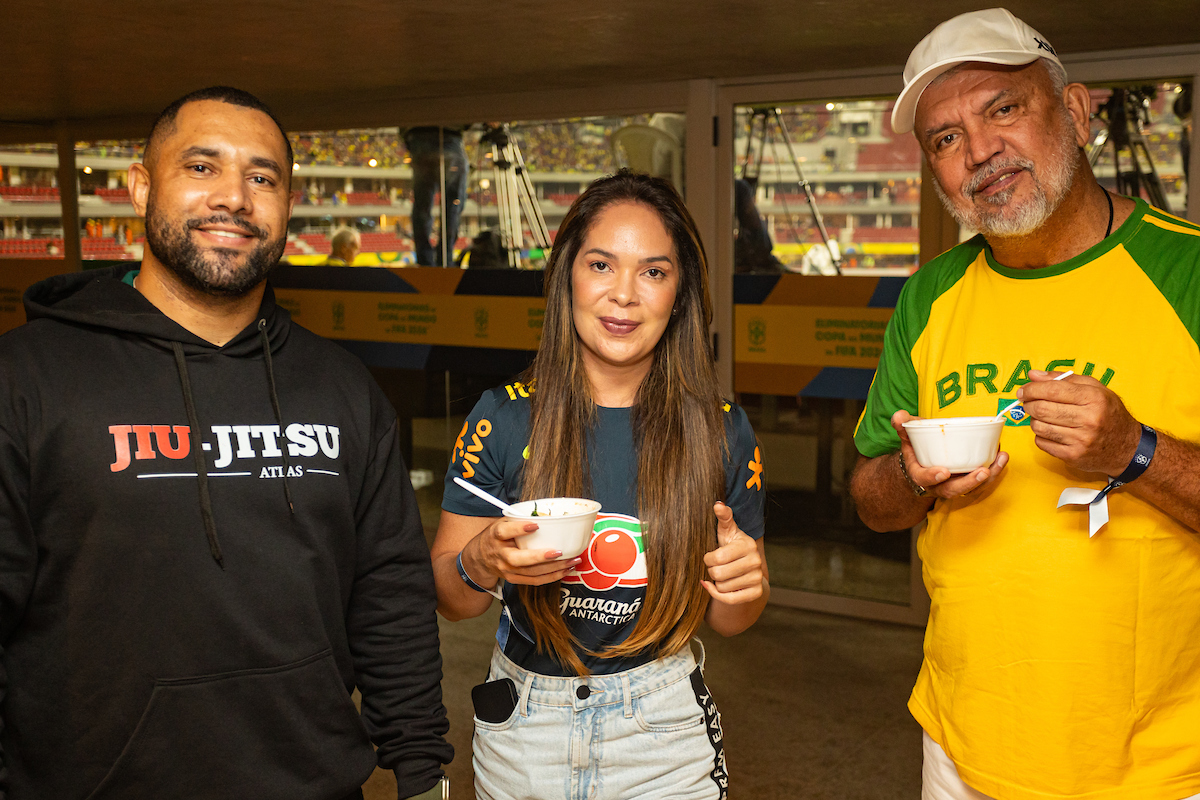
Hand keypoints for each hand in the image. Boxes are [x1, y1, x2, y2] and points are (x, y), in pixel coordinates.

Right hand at [462, 518, 582, 587]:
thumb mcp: (502, 523)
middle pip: (518, 559)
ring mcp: (507, 570)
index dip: (519, 529)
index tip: (535, 525)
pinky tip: (565, 570)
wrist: (479, 559)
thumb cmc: (496, 538)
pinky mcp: (514, 579)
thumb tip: (546, 512)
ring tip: (572, 561)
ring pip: (531, 573)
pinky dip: (553, 576)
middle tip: (558, 552)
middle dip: (540, 557)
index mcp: (496, 536)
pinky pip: (536, 581)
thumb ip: (519, 519)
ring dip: (554, 568)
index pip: (504, 531)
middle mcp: (500, 555)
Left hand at [702, 502, 763, 604]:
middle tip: (715, 566)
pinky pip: (730, 600)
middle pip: (718, 574)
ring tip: (722, 574)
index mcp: (748, 545)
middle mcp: (756, 562)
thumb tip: (718, 504)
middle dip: (711, 571)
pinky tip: (714, 587)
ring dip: (717, 582)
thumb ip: (723, 517)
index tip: (710, 556)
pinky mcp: (756, 593)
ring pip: (722, 587)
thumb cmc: (732, 547)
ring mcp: (757, 578)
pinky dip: (718, 595)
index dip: (708, 558)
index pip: (717, 557)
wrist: (748, 568)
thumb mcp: (727, 532)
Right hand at [890, 409, 1008, 498]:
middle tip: (983, 471)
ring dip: (988, 477)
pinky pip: (982, 482)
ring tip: (1000, 460)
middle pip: (952, 490)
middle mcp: (937, 485)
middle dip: (969, 483)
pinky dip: (994, 471)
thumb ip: (903, 425)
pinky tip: (1002, 457)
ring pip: (971, 488)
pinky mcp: (968, 481)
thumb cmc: (916, 448)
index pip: (924, 479)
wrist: (923, 462)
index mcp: (920, 474)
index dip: (933, 476)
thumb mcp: (907, 436)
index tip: (944, 471)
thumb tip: (899, 416)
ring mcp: (954, 485)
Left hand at [1017, 370, 1139, 474]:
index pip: (1051, 390)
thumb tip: (1033, 375)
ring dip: (1034, 419)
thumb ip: (1063, 379)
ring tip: (1042, 416)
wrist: (1128, 447)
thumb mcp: (1095, 389)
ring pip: (1038, 426)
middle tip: (1028, 402)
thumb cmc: (1108, 413)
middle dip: (1028, 404)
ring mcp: (1080, 440)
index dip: (1031, 389)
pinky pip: (1042, 443)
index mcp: (1093, 398)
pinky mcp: (1073, 456)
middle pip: (1041, 409)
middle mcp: (1088, 419)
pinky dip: (1041, 435)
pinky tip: (1051, 430)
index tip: (1023, 390)